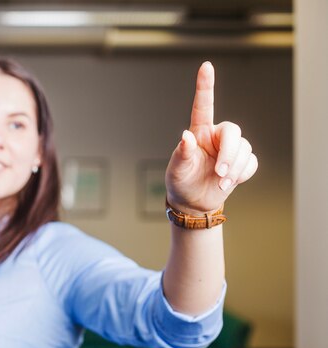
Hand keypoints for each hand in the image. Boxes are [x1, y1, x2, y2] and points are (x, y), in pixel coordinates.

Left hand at [165, 62, 257, 214]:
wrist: (193, 202)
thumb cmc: (181, 181)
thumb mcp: (177, 169)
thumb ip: (182, 153)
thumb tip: (186, 136)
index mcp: (199, 132)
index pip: (203, 105)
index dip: (205, 85)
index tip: (206, 66)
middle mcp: (216, 136)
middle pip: (234, 131)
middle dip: (229, 153)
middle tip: (220, 172)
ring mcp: (230, 149)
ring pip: (244, 149)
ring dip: (234, 168)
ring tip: (220, 182)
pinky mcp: (241, 162)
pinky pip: (251, 162)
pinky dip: (242, 174)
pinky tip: (229, 182)